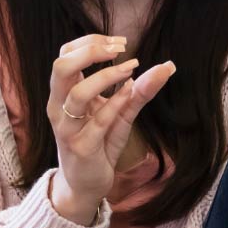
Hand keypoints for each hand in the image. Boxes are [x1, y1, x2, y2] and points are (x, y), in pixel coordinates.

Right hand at [47, 33, 174, 222]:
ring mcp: (68, 128)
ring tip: (131, 68)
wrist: (85, 184)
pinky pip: (98, 121)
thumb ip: (139, 91)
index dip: (90, 42)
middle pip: (61, 67)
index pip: (66, 55)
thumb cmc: (98, 144)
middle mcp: (59, 107)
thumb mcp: (120, 114)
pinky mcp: (82, 147)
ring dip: (106, 76)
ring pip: (77, 93)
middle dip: (90, 51)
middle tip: (119, 49)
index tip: (119, 42)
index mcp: (63, 94)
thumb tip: (167, 66)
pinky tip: (131, 91)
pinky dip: (116, 102)